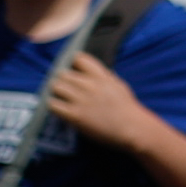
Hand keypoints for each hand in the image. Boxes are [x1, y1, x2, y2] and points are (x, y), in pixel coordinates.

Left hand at [42, 49, 165, 152]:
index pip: (80, 59)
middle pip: (64, 74)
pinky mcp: (75, 115)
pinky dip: (54, 105)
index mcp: (102, 76)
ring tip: (60, 98)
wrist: (131, 127)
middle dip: (62, 80)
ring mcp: (81, 100)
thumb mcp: (118, 85)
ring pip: (56, 87)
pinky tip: (59, 108)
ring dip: (56, 92)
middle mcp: (90, 85)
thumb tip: (90, 74)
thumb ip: (104, 78)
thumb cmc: (127, 108)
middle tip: (65, 88)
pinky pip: (54, 105)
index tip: (73, 70)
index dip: (73, 64)